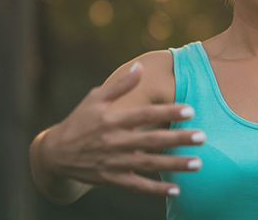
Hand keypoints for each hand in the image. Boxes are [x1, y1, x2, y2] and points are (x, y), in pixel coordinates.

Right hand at [39, 62, 204, 196]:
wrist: (54, 154)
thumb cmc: (79, 121)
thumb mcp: (95, 99)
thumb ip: (120, 85)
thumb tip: (140, 67)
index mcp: (111, 120)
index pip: (144, 115)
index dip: (167, 111)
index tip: (190, 109)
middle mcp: (113, 142)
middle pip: (151, 140)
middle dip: (177, 139)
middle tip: (202, 137)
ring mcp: (113, 162)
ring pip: (148, 164)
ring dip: (173, 165)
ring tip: (198, 163)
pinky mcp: (112, 179)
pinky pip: (137, 186)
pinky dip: (155, 190)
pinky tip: (176, 189)